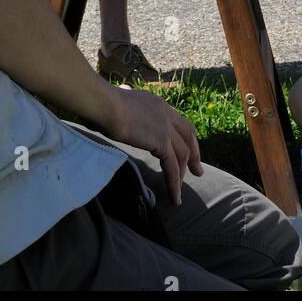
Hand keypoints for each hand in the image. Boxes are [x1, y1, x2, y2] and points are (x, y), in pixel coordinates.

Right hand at [103, 84, 202, 206]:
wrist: (106, 105)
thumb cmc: (104, 104)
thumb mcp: (120, 104)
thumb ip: (124, 110)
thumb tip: (115, 113)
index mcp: (156, 103)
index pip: (178, 121)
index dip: (184, 137)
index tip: (186, 150)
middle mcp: (165, 113)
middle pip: (188, 136)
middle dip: (194, 155)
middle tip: (197, 171)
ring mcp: (166, 127)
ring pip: (181, 154)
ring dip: (181, 175)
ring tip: (179, 192)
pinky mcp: (162, 142)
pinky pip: (172, 167)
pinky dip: (174, 184)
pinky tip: (174, 197)